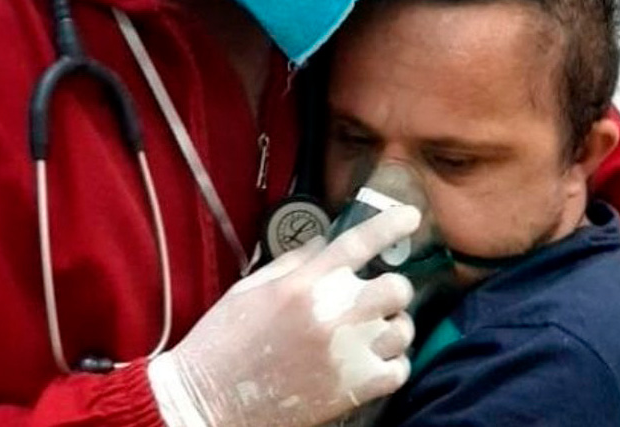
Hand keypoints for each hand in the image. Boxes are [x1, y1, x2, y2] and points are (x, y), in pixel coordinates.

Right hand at [149, 205, 420, 426]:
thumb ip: (293, 263)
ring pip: (404, 328)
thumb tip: (327, 242)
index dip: (390, 224)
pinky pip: (400, 369)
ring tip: (373, 333)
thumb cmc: (223, 341)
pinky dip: (393, 364)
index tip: (412, 217)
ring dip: (393, 326)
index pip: (359, 243)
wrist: (208, 401)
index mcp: (304, 284)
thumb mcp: (250, 289)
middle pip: (396, 286)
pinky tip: (373, 362)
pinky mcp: (354, 389)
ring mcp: (347, 353)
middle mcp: (332, 313)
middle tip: (376, 298)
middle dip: (391, 288)